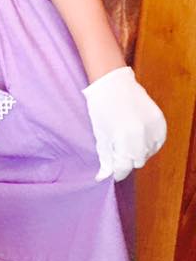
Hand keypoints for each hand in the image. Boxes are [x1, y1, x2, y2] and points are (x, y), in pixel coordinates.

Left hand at [83, 66, 166, 181]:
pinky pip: (158, 141)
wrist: (113, 83)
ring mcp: (153, 129)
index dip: (117, 171)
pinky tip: (139, 135)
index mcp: (123, 142)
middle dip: (127, 159)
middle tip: (118, 150)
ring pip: (149, 153)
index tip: (113, 171)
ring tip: (127, 138)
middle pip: (137, 161)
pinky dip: (150, 142)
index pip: (124, 168)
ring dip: (139, 151)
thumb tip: (103, 177)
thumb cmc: (101, 109)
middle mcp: (141, 137)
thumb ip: (105, 158)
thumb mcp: (100, 135)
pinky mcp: (160, 122)